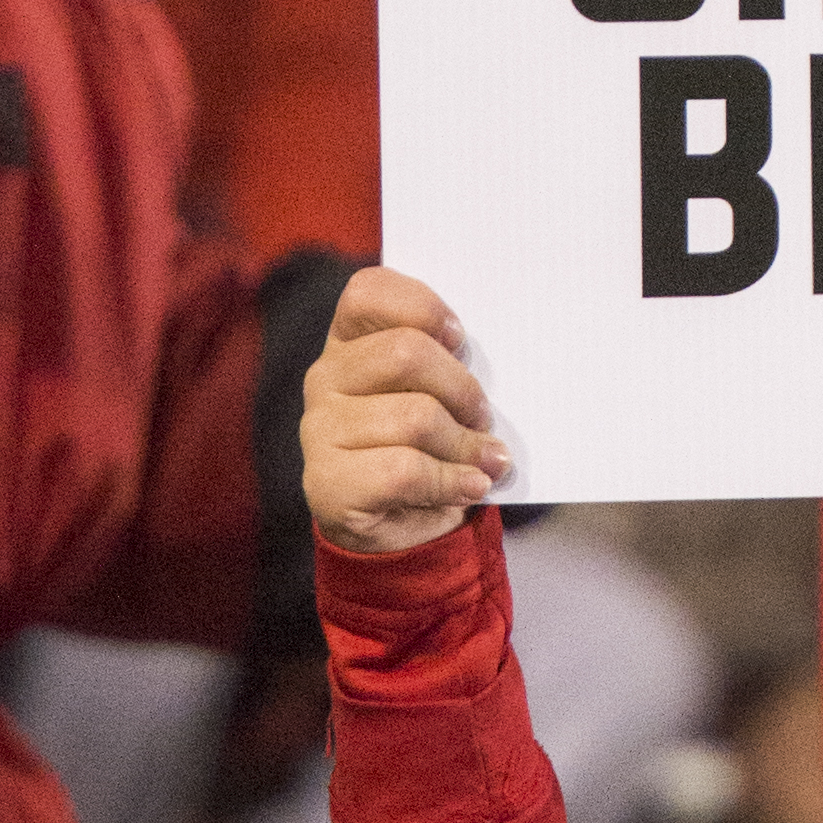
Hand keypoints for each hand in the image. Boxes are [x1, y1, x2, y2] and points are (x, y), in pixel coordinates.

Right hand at [303, 268, 511, 555]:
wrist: (400, 530)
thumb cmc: (428, 446)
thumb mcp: (441, 395)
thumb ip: (452, 365)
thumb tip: (504, 366)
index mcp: (349, 342)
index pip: (367, 292)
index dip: (423, 307)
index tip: (460, 338)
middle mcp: (325, 378)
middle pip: (405, 353)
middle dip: (462, 388)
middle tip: (483, 417)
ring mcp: (319, 431)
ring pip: (414, 417)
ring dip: (465, 445)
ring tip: (485, 460)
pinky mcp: (326, 482)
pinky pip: (404, 470)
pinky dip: (451, 481)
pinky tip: (469, 487)